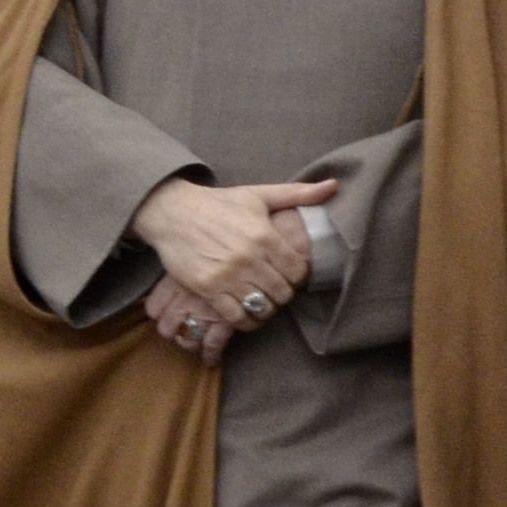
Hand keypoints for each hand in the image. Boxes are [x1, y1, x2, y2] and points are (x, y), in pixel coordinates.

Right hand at [131, 174, 334, 336]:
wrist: (172, 212)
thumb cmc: (218, 203)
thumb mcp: (258, 195)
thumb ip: (297, 193)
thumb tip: (334, 185)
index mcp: (264, 236)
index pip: (298, 270)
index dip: (298, 275)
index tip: (290, 274)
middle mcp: (248, 258)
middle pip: (282, 292)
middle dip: (283, 293)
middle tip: (276, 289)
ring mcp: (227, 276)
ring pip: (262, 307)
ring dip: (266, 309)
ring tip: (263, 302)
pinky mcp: (207, 288)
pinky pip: (236, 317)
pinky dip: (246, 321)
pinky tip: (247, 315)